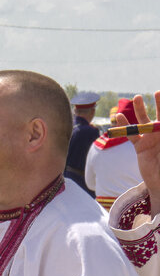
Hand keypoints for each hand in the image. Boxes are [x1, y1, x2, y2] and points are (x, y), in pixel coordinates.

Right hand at [120, 92, 159, 213]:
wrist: (159, 183)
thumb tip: (155, 127)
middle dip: (159, 104)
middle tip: (158, 93)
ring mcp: (150, 139)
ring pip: (144, 121)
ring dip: (140, 110)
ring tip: (137, 98)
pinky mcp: (139, 146)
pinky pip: (131, 133)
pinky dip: (124, 125)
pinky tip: (119, 117)